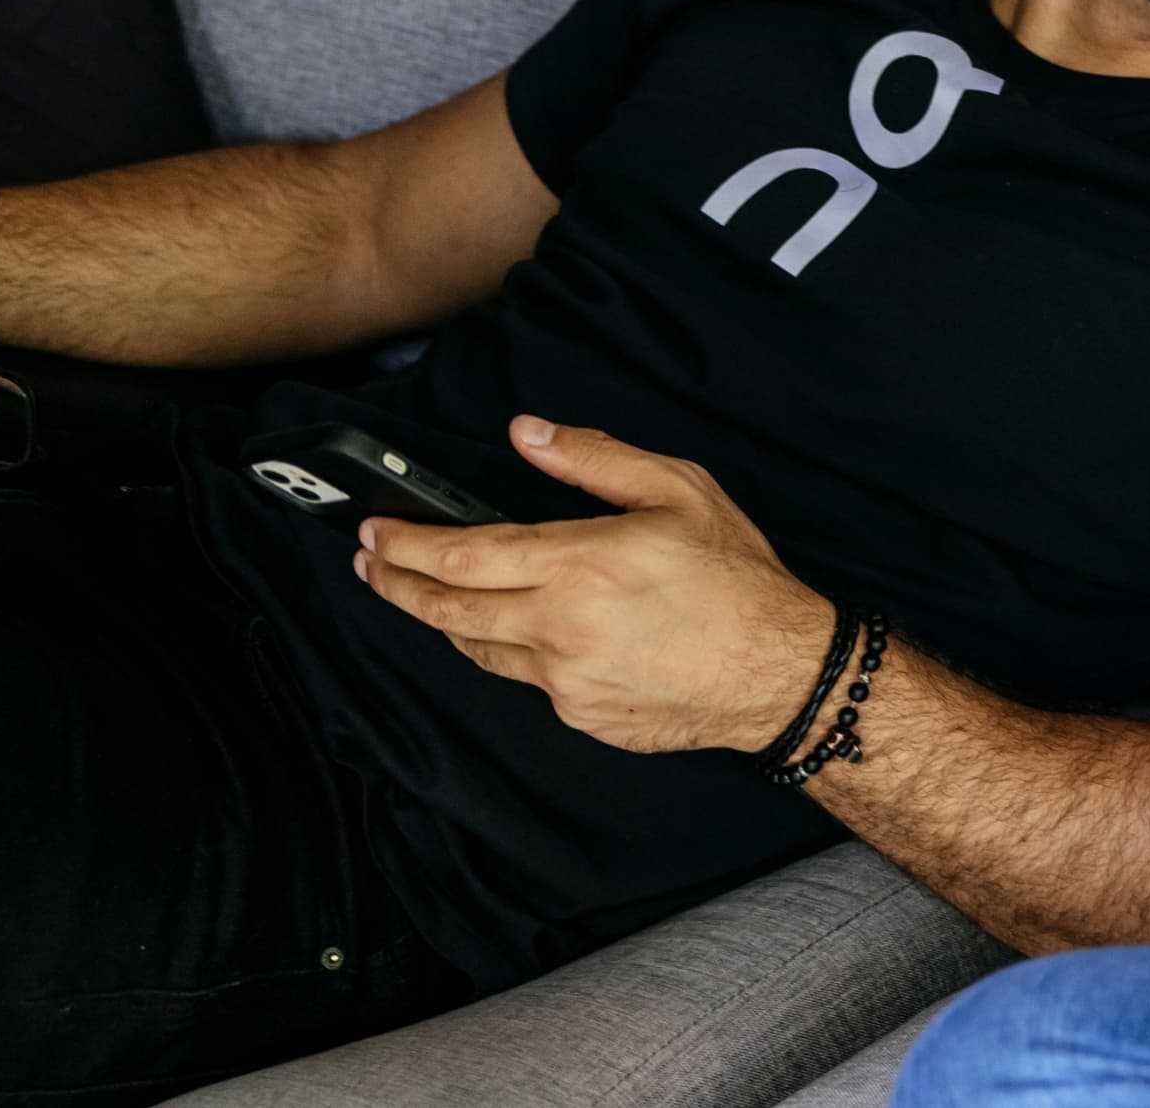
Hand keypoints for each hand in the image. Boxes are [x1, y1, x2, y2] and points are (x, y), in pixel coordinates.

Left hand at [354, 415, 830, 755]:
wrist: (779, 672)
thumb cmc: (736, 577)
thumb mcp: (680, 491)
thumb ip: (596, 460)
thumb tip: (529, 435)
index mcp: (579, 565)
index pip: (461, 555)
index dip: (404, 544)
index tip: (374, 531)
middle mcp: (558, 628)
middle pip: (446, 609)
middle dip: (396, 583)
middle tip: (370, 563)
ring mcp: (564, 680)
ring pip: (477, 648)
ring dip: (443, 617)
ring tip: (428, 593)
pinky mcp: (579, 715)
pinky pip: (526, 678)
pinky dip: (512, 649)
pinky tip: (523, 630)